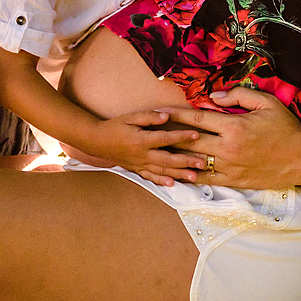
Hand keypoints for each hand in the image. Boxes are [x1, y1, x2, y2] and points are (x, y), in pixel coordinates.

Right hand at [73, 110, 206, 186]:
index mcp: (141, 140)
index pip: (165, 138)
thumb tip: (167, 116)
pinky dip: (162, 181)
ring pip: (162, 171)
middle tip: (203, 162)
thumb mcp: (131, 117)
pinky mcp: (136, 170)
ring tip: (195, 177)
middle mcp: (142, 155)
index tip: (196, 134)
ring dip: (179, 174)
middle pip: (167, 159)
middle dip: (186, 161)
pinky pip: (151, 177)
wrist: (97, 141)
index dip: (181, 136)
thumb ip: (150, 117)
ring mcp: (139, 164)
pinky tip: (172, 184)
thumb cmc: (115, 126)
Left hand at [159, 87, 300, 188]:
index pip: (197, 119)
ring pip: (194, 162)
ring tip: (157, 152)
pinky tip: (177, 171)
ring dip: (175, 156)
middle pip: (189, 141)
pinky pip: (206, 180)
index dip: (175, 115)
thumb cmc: (285, 127)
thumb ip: (237, 95)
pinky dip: (190, 175)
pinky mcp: (234, 182)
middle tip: (150, 131)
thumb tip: (212, 97)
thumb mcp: (266, 102)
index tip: (159, 112)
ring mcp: (229, 168)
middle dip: (168, 135)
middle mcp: (228, 148)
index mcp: (234, 126)